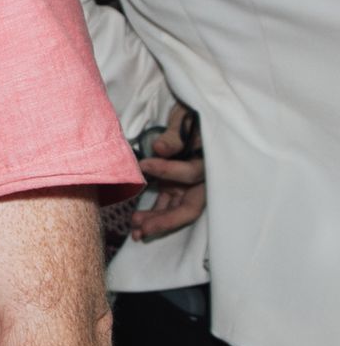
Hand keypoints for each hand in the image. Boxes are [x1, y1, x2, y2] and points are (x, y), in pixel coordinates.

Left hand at [133, 103, 204, 240]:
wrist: (195, 115)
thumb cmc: (192, 114)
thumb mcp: (185, 118)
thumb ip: (174, 135)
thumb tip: (160, 148)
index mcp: (209, 160)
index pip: (193, 172)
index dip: (170, 171)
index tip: (144, 165)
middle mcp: (202, 179)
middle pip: (190, 206)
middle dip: (166, 219)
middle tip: (142, 227)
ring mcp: (190, 185)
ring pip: (177, 209)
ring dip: (157, 222)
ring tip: (136, 231)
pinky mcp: (177, 186)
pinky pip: (168, 203)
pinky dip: (154, 214)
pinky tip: (137, 224)